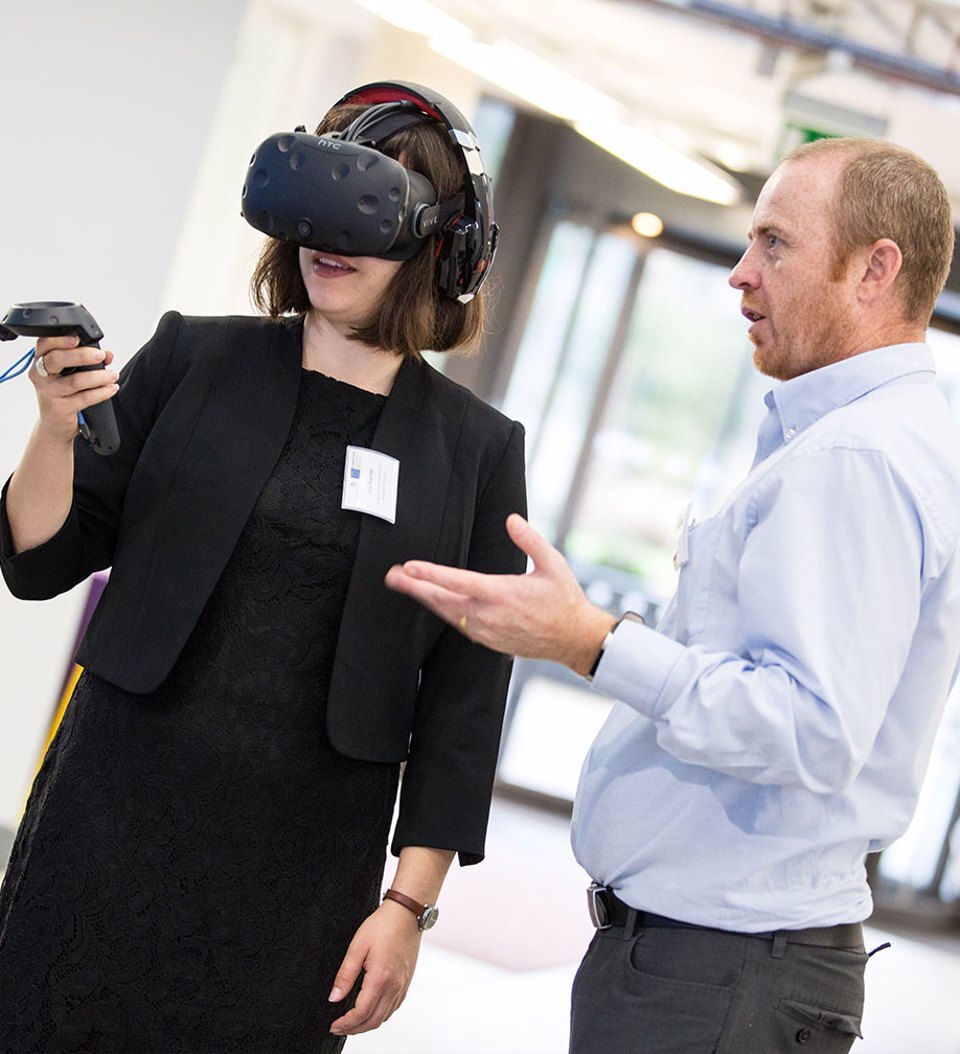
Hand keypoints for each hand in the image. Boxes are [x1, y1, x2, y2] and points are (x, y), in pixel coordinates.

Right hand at [30, 335, 118, 444]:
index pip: (44, 344)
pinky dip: (101, 392)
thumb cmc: (64, 393)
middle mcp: (40, 375)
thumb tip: (108, 354)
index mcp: (40, 361)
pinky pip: (84, 398)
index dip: (59, 339)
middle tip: (101, 356)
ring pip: (75, 381)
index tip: (78, 339)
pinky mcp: (59, 408)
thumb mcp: (71, 373)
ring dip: (99, 377)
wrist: (55, 424)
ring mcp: (48, 392)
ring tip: (113, 375)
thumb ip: (88, 360)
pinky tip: (111, 389)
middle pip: (57, 359)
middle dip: (82, 355)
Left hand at [328, 901, 421, 1036]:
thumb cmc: (383, 925)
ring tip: (352, 1021)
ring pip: (385, 1017)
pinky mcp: (407, 981)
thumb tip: (334, 997)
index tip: (334, 1025)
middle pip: (374, 1021)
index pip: (362, 1012)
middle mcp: (395, 985)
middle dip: (355, 1029)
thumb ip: (345, 974)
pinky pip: (394, 1007)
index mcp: (381, 977)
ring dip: (368, 1024)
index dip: (346, 1023)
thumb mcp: (357, 946)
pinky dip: (380, 1014)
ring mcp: (403, 984)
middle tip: (339, 1027)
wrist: (406, 913)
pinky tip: (370, 1009)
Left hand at [385, 513, 615, 675]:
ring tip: (405, 586)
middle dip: (414, 587)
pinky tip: (433, 602)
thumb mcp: (553, 564)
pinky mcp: (488, 641)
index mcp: (502, 594)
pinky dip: (442, 612)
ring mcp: (487, 631)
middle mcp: (489, 615)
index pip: (457, 581)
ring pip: (447, 613)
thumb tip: (511, 519)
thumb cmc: (565, 599)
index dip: (431, 574)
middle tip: (391, 577)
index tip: (409, 566)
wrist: (574, 639)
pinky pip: (458, 624)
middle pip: (442, 600)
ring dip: (425, 599)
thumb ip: (530, 539)